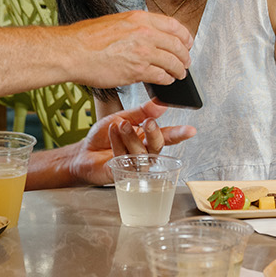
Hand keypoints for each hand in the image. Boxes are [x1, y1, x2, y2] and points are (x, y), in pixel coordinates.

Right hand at [66, 10, 193, 88]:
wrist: (72, 52)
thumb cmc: (86, 39)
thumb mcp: (115, 22)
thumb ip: (135, 28)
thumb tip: (148, 36)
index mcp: (139, 18)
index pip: (173, 25)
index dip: (185, 35)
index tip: (187, 42)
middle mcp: (145, 33)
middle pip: (177, 45)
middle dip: (185, 55)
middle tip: (186, 61)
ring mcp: (143, 52)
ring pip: (173, 62)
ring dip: (179, 70)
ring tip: (179, 73)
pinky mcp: (137, 70)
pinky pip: (161, 76)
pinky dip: (166, 79)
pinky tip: (166, 80)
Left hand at [70, 99, 196, 183]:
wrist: (84, 152)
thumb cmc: (105, 136)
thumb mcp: (123, 117)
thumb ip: (141, 112)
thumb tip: (160, 103)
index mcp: (147, 138)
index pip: (167, 136)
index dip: (180, 133)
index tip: (191, 130)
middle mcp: (145, 153)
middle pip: (157, 146)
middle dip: (154, 133)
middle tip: (148, 122)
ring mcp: (135, 164)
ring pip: (141, 152)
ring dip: (131, 136)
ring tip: (121, 124)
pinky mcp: (123, 173)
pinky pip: (125, 158)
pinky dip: (118, 143)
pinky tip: (112, 133)